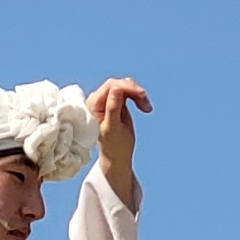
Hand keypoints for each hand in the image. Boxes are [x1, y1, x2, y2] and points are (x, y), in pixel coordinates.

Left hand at [89, 76, 149, 204]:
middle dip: (134, 91)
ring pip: (124, 86)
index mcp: (92, 106)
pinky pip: (127, 91)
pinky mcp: (114, 100)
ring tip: (147, 109)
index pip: (111, 86)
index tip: (143, 95)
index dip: (128, 87)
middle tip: (147, 106)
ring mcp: (105, 99)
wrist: (116, 156)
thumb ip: (113, 108)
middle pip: (118, 84)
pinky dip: (137, 96)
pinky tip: (143, 106)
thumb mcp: (113, 128)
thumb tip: (115, 89)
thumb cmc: (113, 145)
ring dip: (138, 94)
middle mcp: (96, 100)